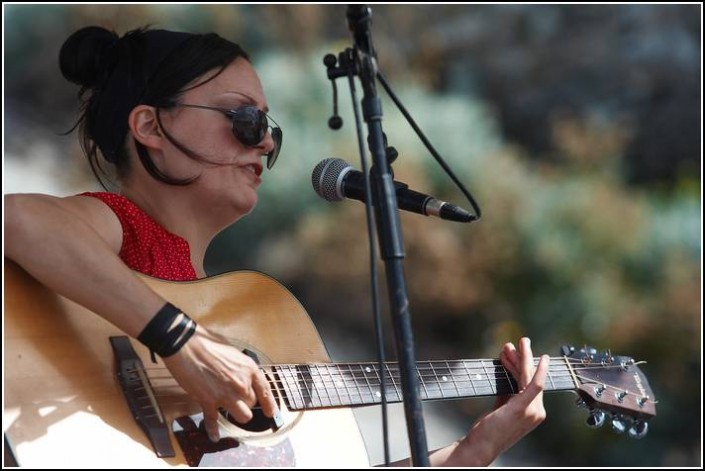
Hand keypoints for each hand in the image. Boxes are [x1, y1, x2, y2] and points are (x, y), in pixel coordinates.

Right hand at [161, 325, 278, 441]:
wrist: (187, 346)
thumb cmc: (208, 344)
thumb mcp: (233, 352)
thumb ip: (240, 367)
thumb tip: (240, 375)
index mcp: (249, 369)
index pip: (265, 390)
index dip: (269, 404)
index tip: (270, 413)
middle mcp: (241, 384)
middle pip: (252, 403)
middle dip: (245, 401)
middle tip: (235, 397)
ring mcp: (226, 395)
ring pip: (243, 416)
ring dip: (237, 414)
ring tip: (230, 410)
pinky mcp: (208, 402)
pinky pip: (213, 422)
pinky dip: (213, 431)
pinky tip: (214, 437)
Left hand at [433, 337, 548, 465]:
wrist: (482, 445)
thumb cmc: (489, 428)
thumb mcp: (501, 406)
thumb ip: (507, 392)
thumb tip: (507, 373)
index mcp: (532, 412)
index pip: (528, 383)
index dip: (520, 365)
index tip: (510, 352)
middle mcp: (537, 412)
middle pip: (530, 378)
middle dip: (523, 358)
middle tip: (520, 341)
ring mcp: (533, 411)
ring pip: (530, 377)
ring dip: (525, 358)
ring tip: (520, 343)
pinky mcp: (525, 408)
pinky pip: (535, 384)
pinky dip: (538, 369)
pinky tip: (540, 358)